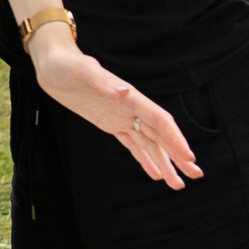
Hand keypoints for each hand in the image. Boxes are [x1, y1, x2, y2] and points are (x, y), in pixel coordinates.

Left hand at [28, 29, 202, 190]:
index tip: (188, 157)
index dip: (175, 139)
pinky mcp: (110, 123)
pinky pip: (132, 144)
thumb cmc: (67, 65)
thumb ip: (102, 82)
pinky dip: (145, 159)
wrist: (53, 65)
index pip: (160, 120)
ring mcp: (121, 116)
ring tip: (178, 184)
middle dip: (178, 155)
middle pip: (161, 135)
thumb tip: (124, 91)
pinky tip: (155, 173)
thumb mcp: (82, 72)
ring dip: (165, 162)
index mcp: (129, 96)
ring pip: (149, 143)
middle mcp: (130, 108)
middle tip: (195, 175)